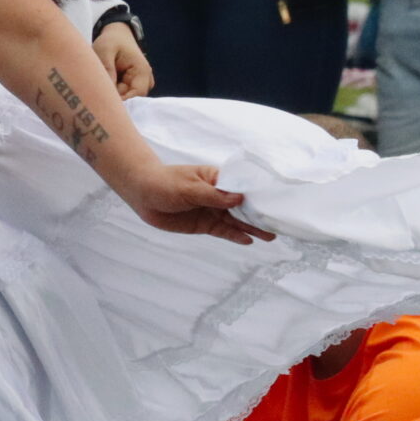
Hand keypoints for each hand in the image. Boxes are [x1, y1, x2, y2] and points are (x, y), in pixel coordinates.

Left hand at [95, 21, 153, 97]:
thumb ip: (107, 69)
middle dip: (117, 98)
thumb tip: (108, 90)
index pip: (136, 95)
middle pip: (132, 99)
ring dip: (115, 95)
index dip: (122, 101)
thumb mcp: (104, 51)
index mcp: (141, 70)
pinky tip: (107, 84)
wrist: (117, 34)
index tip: (106, 100)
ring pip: (128, 98)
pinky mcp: (134, 84)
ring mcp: (141, 82)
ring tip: (103, 83)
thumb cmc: (110, 41)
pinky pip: (125, 94)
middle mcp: (145, 78)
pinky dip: (116, 92)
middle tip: (100, 90)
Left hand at [122, 161, 272, 246]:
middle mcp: (218, 196)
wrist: (142, 193)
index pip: (242, 188)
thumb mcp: (189, 188)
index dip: (257, 196)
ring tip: (270, 236)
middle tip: (278, 225)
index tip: (275, 203)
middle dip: (259, 215)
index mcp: (217, 179)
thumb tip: (239, 199)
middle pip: (242, 207)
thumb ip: (213, 195)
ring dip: (251, 228)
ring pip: (235, 221)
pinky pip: (222, 231)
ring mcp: (212, 210)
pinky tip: (248, 241)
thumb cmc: (164, 183)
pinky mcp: (204, 224)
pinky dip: (234, 236)